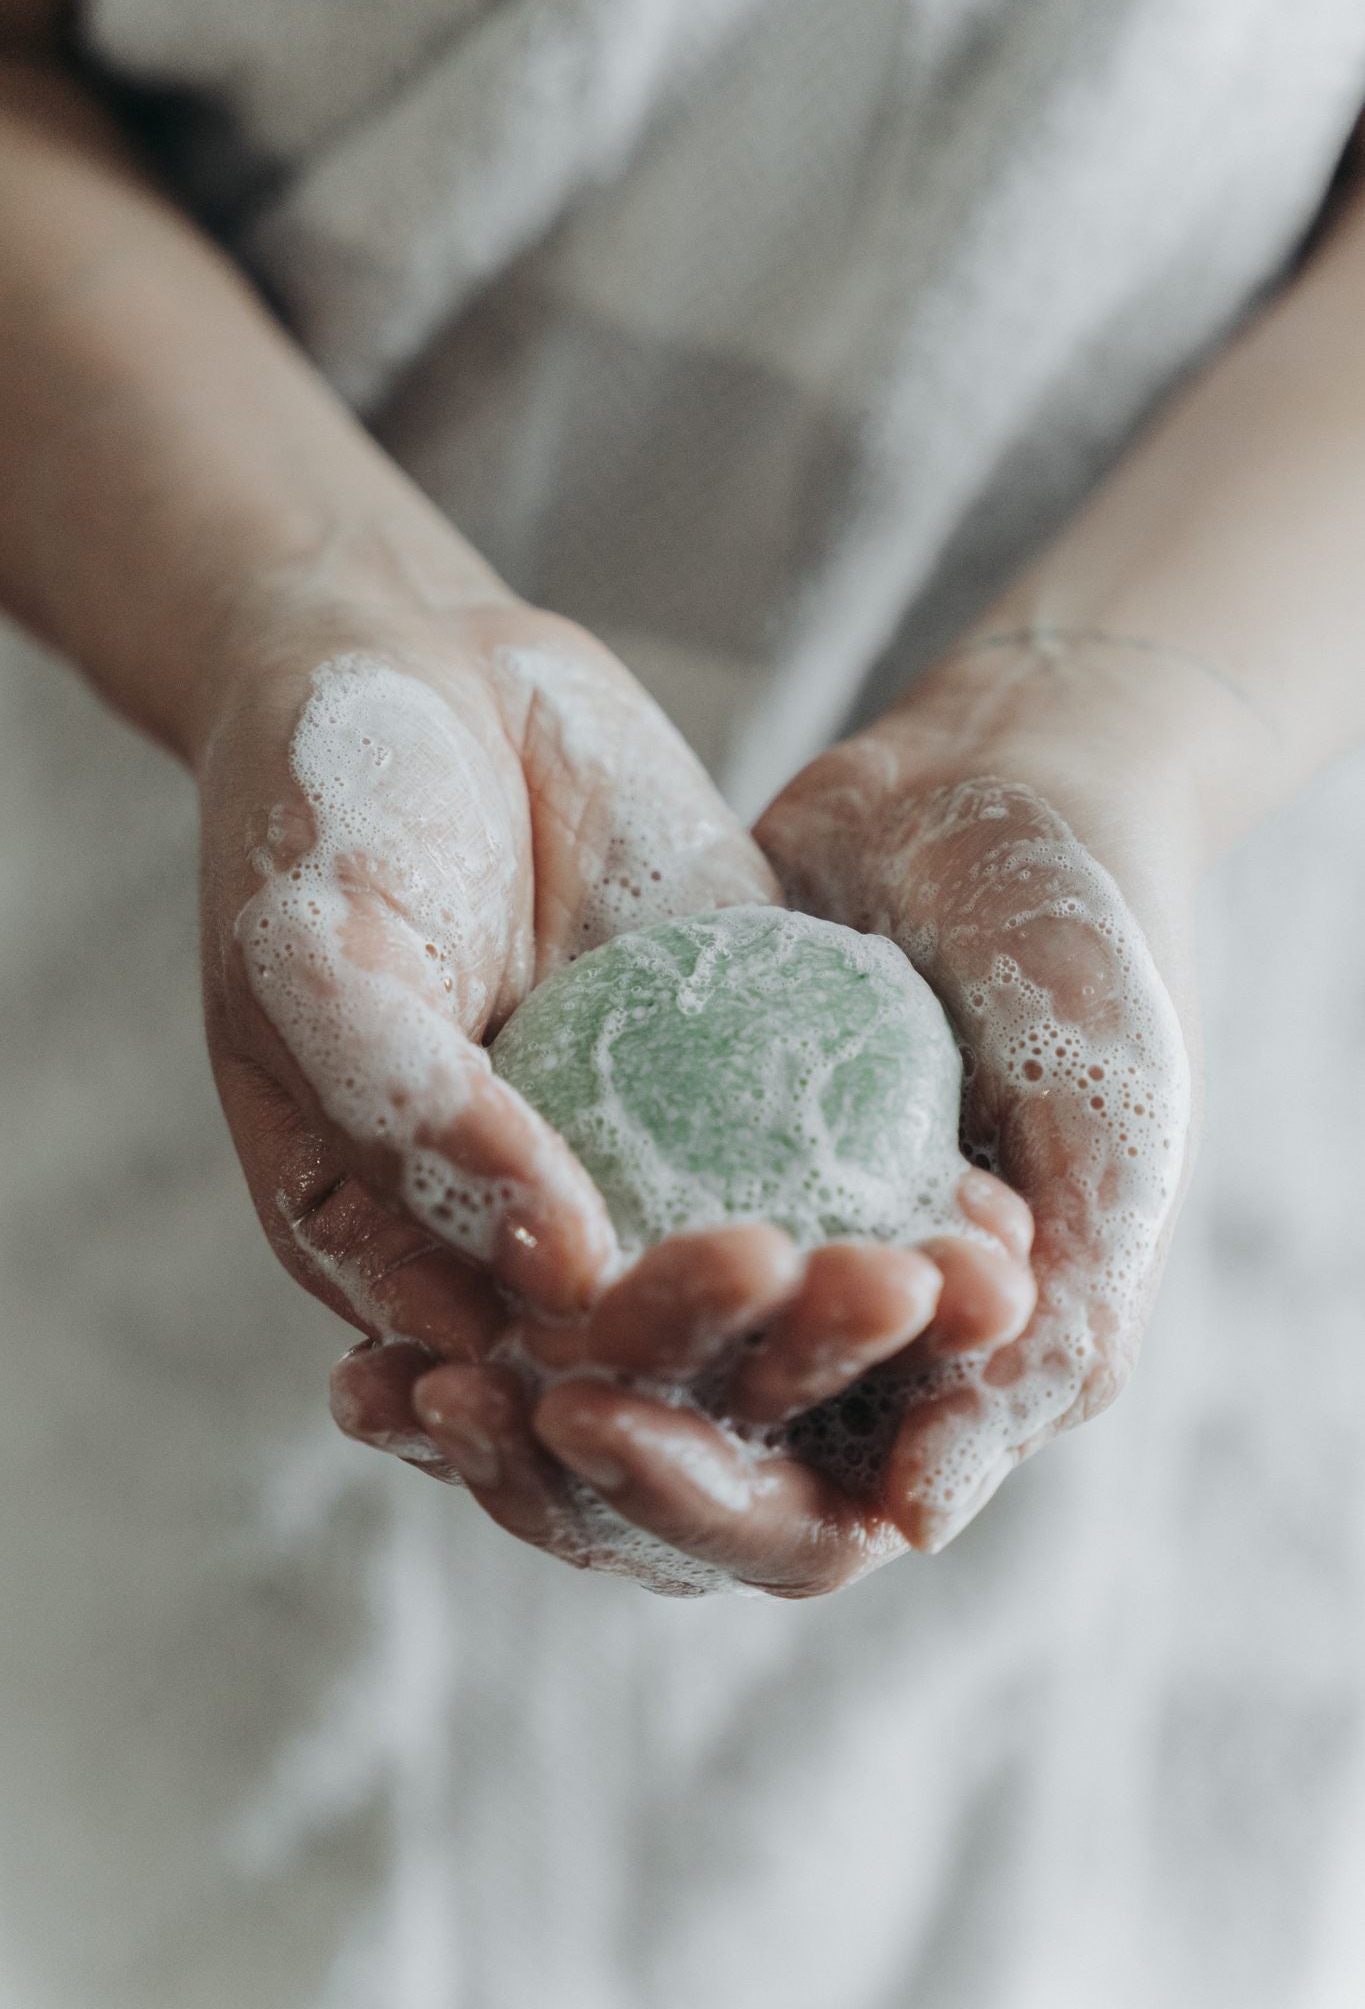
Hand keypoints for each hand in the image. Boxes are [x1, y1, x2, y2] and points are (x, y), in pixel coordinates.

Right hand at [235, 575, 1037, 1596]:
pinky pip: (831, 1165)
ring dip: (863, 1310)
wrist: (425, 668)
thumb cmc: (325, 819)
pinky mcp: (748, 1090)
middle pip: (664, 1364)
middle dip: (779, 1350)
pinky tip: (988, 1203)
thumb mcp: (316, 961)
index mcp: (409, 1260)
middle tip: (885, 1293)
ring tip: (970, 1277)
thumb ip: (412, 1118)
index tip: (732, 1301)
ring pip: (763, 1294)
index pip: (521, 1389)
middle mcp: (535, 1246)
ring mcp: (649, 1169)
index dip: (627, 1391)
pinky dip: (907, 1199)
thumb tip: (561, 1281)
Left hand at [395, 701, 1191, 1595]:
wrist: (1006, 778)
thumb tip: (904, 1519)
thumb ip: (1056, 1327)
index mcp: (941, 1379)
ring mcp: (744, 1259)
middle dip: (570, 1450)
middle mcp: (830, 1345)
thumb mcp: (1111, 1131)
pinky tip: (388, 1292)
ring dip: (503, 1400)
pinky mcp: (668, 1166)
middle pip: (680, 1469)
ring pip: (608, 1381)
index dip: (694, 1494)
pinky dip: (490, 1279)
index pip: (800, 1514)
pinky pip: (564, 1250)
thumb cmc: (1091, 953)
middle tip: (461, 1405)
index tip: (591, 1414)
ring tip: (394, 1382)